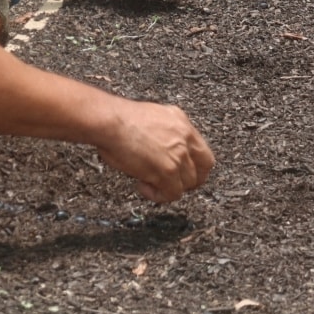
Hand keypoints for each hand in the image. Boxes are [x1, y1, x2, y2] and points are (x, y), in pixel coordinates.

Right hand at [97, 100, 213, 201]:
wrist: (110, 122)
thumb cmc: (118, 119)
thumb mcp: (152, 118)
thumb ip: (164, 132)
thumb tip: (161, 149)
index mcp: (182, 123)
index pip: (203, 152)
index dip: (196, 168)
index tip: (185, 174)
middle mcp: (185, 138)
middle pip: (202, 170)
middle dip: (188, 182)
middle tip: (171, 185)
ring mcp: (178, 155)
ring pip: (187, 184)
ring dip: (168, 188)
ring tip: (148, 183)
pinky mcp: (167, 171)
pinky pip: (172, 193)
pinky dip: (158, 195)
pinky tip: (143, 186)